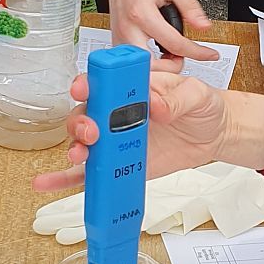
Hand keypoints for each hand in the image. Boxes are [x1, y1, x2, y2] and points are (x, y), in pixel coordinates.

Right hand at [32, 71, 263, 191]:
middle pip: (86, 112)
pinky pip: (89, 172)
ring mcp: (116, 139)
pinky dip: (66, 178)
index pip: (103, 81)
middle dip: (81, 120)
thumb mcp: (197, 94)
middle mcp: (118, 111)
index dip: (87, 83)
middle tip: (92, 131)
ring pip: (83, 141)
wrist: (214, 134)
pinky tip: (48, 182)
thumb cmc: (203, 105)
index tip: (82, 89)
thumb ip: (177, 98)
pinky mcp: (119, 164)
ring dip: (74, 146)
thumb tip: (155, 105)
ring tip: (78, 154)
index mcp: (133, 87)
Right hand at [95, 0, 217, 67]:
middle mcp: (127, 29)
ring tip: (172, 53)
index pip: (174, 44)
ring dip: (161, 68)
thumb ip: (190, 6)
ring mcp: (119, 39)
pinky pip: (134, 63)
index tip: (209, 54)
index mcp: (142, 13)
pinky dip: (150, 64)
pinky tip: (160, 52)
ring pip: (140, 69)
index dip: (196, 52)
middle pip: (150, 66)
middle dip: (171, 68)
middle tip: (182, 57)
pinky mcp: (117, 43)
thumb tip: (204, 27)